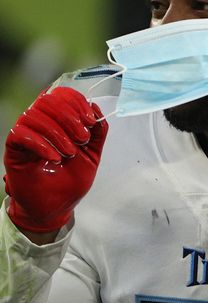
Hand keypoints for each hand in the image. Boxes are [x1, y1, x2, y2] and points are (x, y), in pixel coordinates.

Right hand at [4, 87, 107, 232]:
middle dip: (69, 116)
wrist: (56, 207)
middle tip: (82, 138)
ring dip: (57, 133)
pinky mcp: (14, 150)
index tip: (91, 121)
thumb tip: (95, 107)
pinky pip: (20, 134)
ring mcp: (25, 135)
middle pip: (47, 100)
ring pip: (34, 115)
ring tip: (70, 153)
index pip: (62, 95)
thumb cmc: (71, 181)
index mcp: (59, 121)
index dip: (77, 102)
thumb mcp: (93, 154)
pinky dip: (41, 144)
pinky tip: (54, 158)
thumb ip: (98, 133)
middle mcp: (40, 123)